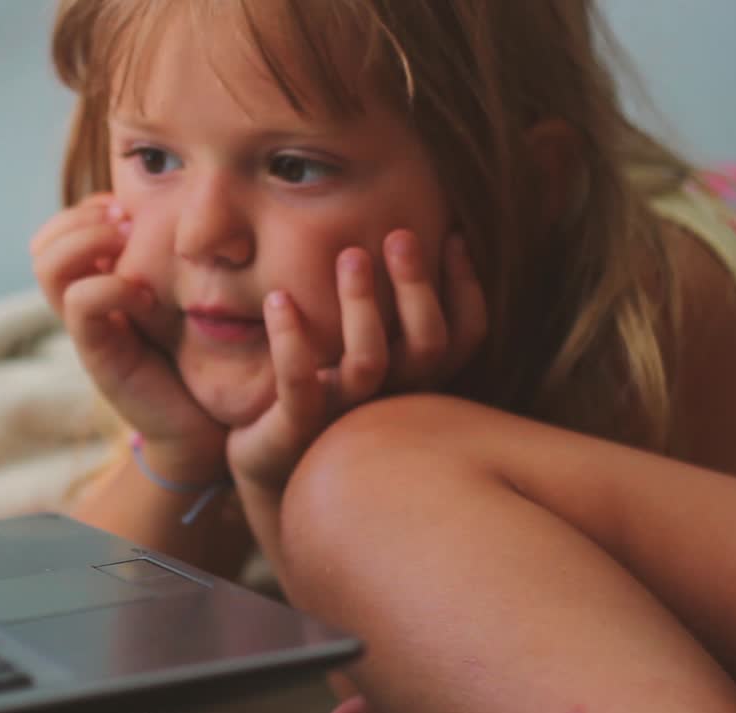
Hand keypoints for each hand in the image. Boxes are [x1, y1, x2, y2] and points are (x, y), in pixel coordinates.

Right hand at [30, 194, 227, 475]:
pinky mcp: (98, 354)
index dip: (89, 207)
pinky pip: (81, 304)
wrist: (207, 424)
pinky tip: (147, 296)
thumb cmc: (204, 356)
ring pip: (48, 267)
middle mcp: (84, 304)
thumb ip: (173, 255)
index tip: (132, 208)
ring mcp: (86, 329)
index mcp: (100, 283)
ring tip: (128, 245)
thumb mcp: (188, 293)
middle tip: (128, 222)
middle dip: (83, 218)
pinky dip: (110, 287)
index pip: (62, 229)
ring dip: (87, 241)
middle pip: (43, 243)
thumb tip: (183, 205)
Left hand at [227, 229, 487, 488]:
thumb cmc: (321, 389)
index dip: (465, 288)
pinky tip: (277, 299)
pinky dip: (290, 340)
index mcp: (413, 378)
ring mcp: (344, 416)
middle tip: (398, 234)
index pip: (463, 335)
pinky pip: (298, 384)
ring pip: (368, 363)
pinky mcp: (296, 427)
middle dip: (416, 286)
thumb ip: (387, 303)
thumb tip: (405, 229)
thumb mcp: (359, 344)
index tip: (450, 235)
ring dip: (361, 305)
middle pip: (427, 346)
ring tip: (349, 255)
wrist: (270, 461)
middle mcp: (389, 398)